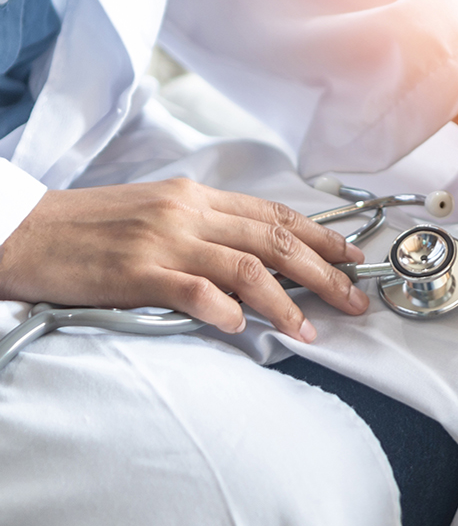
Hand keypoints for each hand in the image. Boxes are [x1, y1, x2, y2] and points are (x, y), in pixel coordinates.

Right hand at [0, 179, 368, 341]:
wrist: (21, 229)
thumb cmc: (89, 226)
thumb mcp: (156, 212)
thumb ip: (206, 228)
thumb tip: (254, 254)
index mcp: (195, 197)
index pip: (274, 215)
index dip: (321, 236)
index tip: (352, 257)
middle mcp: (188, 213)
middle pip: (274, 241)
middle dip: (325, 271)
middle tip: (355, 298)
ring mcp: (163, 241)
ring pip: (246, 267)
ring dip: (287, 301)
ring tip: (312, 328)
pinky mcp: (136, 272)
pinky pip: (194, 290)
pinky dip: (226, 309)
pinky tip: (243, 327)